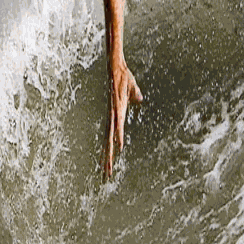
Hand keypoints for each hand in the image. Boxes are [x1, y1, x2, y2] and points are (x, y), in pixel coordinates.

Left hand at [103, 52, 142, 178]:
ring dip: (109, 153)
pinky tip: (118, 145)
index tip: (107, 165)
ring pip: (109, 138)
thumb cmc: (123, 76)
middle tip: (104, 177)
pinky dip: (118, 135)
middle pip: (107, 143)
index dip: (109, 152)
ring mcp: (113, 113)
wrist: (117, 65)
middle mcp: (112, 117)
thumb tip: (140, 99)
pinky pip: (118, 125)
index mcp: (115, 116)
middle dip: (106, 160)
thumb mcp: (132, 89)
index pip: (110, 138)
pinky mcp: (116, 107)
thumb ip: (135, 96)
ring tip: (108, 168)